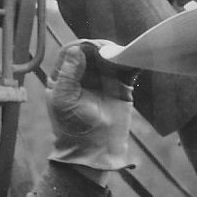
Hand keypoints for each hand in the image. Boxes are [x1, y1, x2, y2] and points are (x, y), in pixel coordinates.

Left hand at [46, 40, 134, 171]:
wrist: (96, 150)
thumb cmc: (74, 128)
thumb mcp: (64, 101)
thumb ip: (68, 75)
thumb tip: (76, 50)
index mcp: (63, 78)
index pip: (70, 52)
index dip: (80, 46)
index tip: (91, 48)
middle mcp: (82, 75)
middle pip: (91, 52)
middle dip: (100, 48)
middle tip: (109, 50)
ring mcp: (102, 80)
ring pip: (109, 57)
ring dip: (116, 53)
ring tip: (120, 54)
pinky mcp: (121, 87)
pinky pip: (126, 69)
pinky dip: (131, 62)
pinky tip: (132, 59)